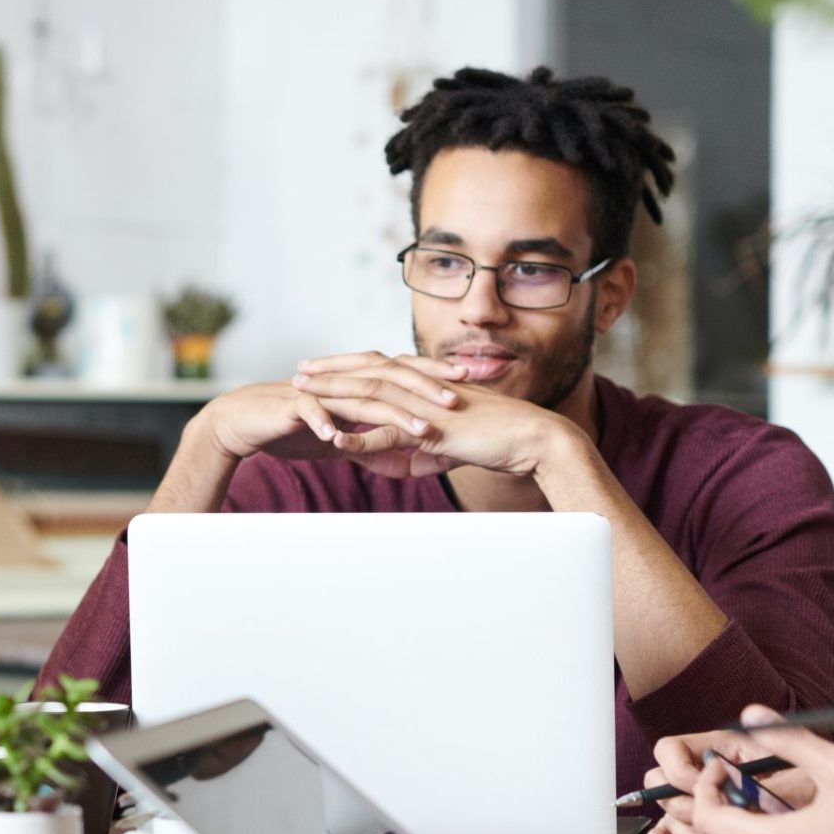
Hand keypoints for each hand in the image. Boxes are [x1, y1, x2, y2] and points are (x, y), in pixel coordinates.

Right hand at [202, 353, 467, 478]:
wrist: (245, 422)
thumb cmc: (294, 429)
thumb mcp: (341, 444)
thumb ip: (372, 450)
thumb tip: (405, 466)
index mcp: (358, 384)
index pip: (405, 374)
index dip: (436, 376)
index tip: (471, 382)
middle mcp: (344, 382)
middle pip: (392, 379)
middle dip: (427, 388)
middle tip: (458, 399)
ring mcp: (320, 391)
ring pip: (360, 398)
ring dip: (392, 415)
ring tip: (420, 431)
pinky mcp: (293, 406)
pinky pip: (312, 413)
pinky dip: (326, 425)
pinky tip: (340, 440)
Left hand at [294, 354, 570, 478]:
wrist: (532, 439)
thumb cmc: (500, 440)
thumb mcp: (454, 447)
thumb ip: (427, 453)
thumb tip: (408, 466)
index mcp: (428, 386)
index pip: (381, 368)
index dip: (349, 366)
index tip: (322, 368)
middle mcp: (424, 388)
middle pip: (369, 371)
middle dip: (331, 370)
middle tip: (300, 370)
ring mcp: (428, 405)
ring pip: (372, 394)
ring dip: (334, 394)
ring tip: (303, 394)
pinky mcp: (435, 429)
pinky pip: (392, 434)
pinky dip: (363, 439)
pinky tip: (337, 442)